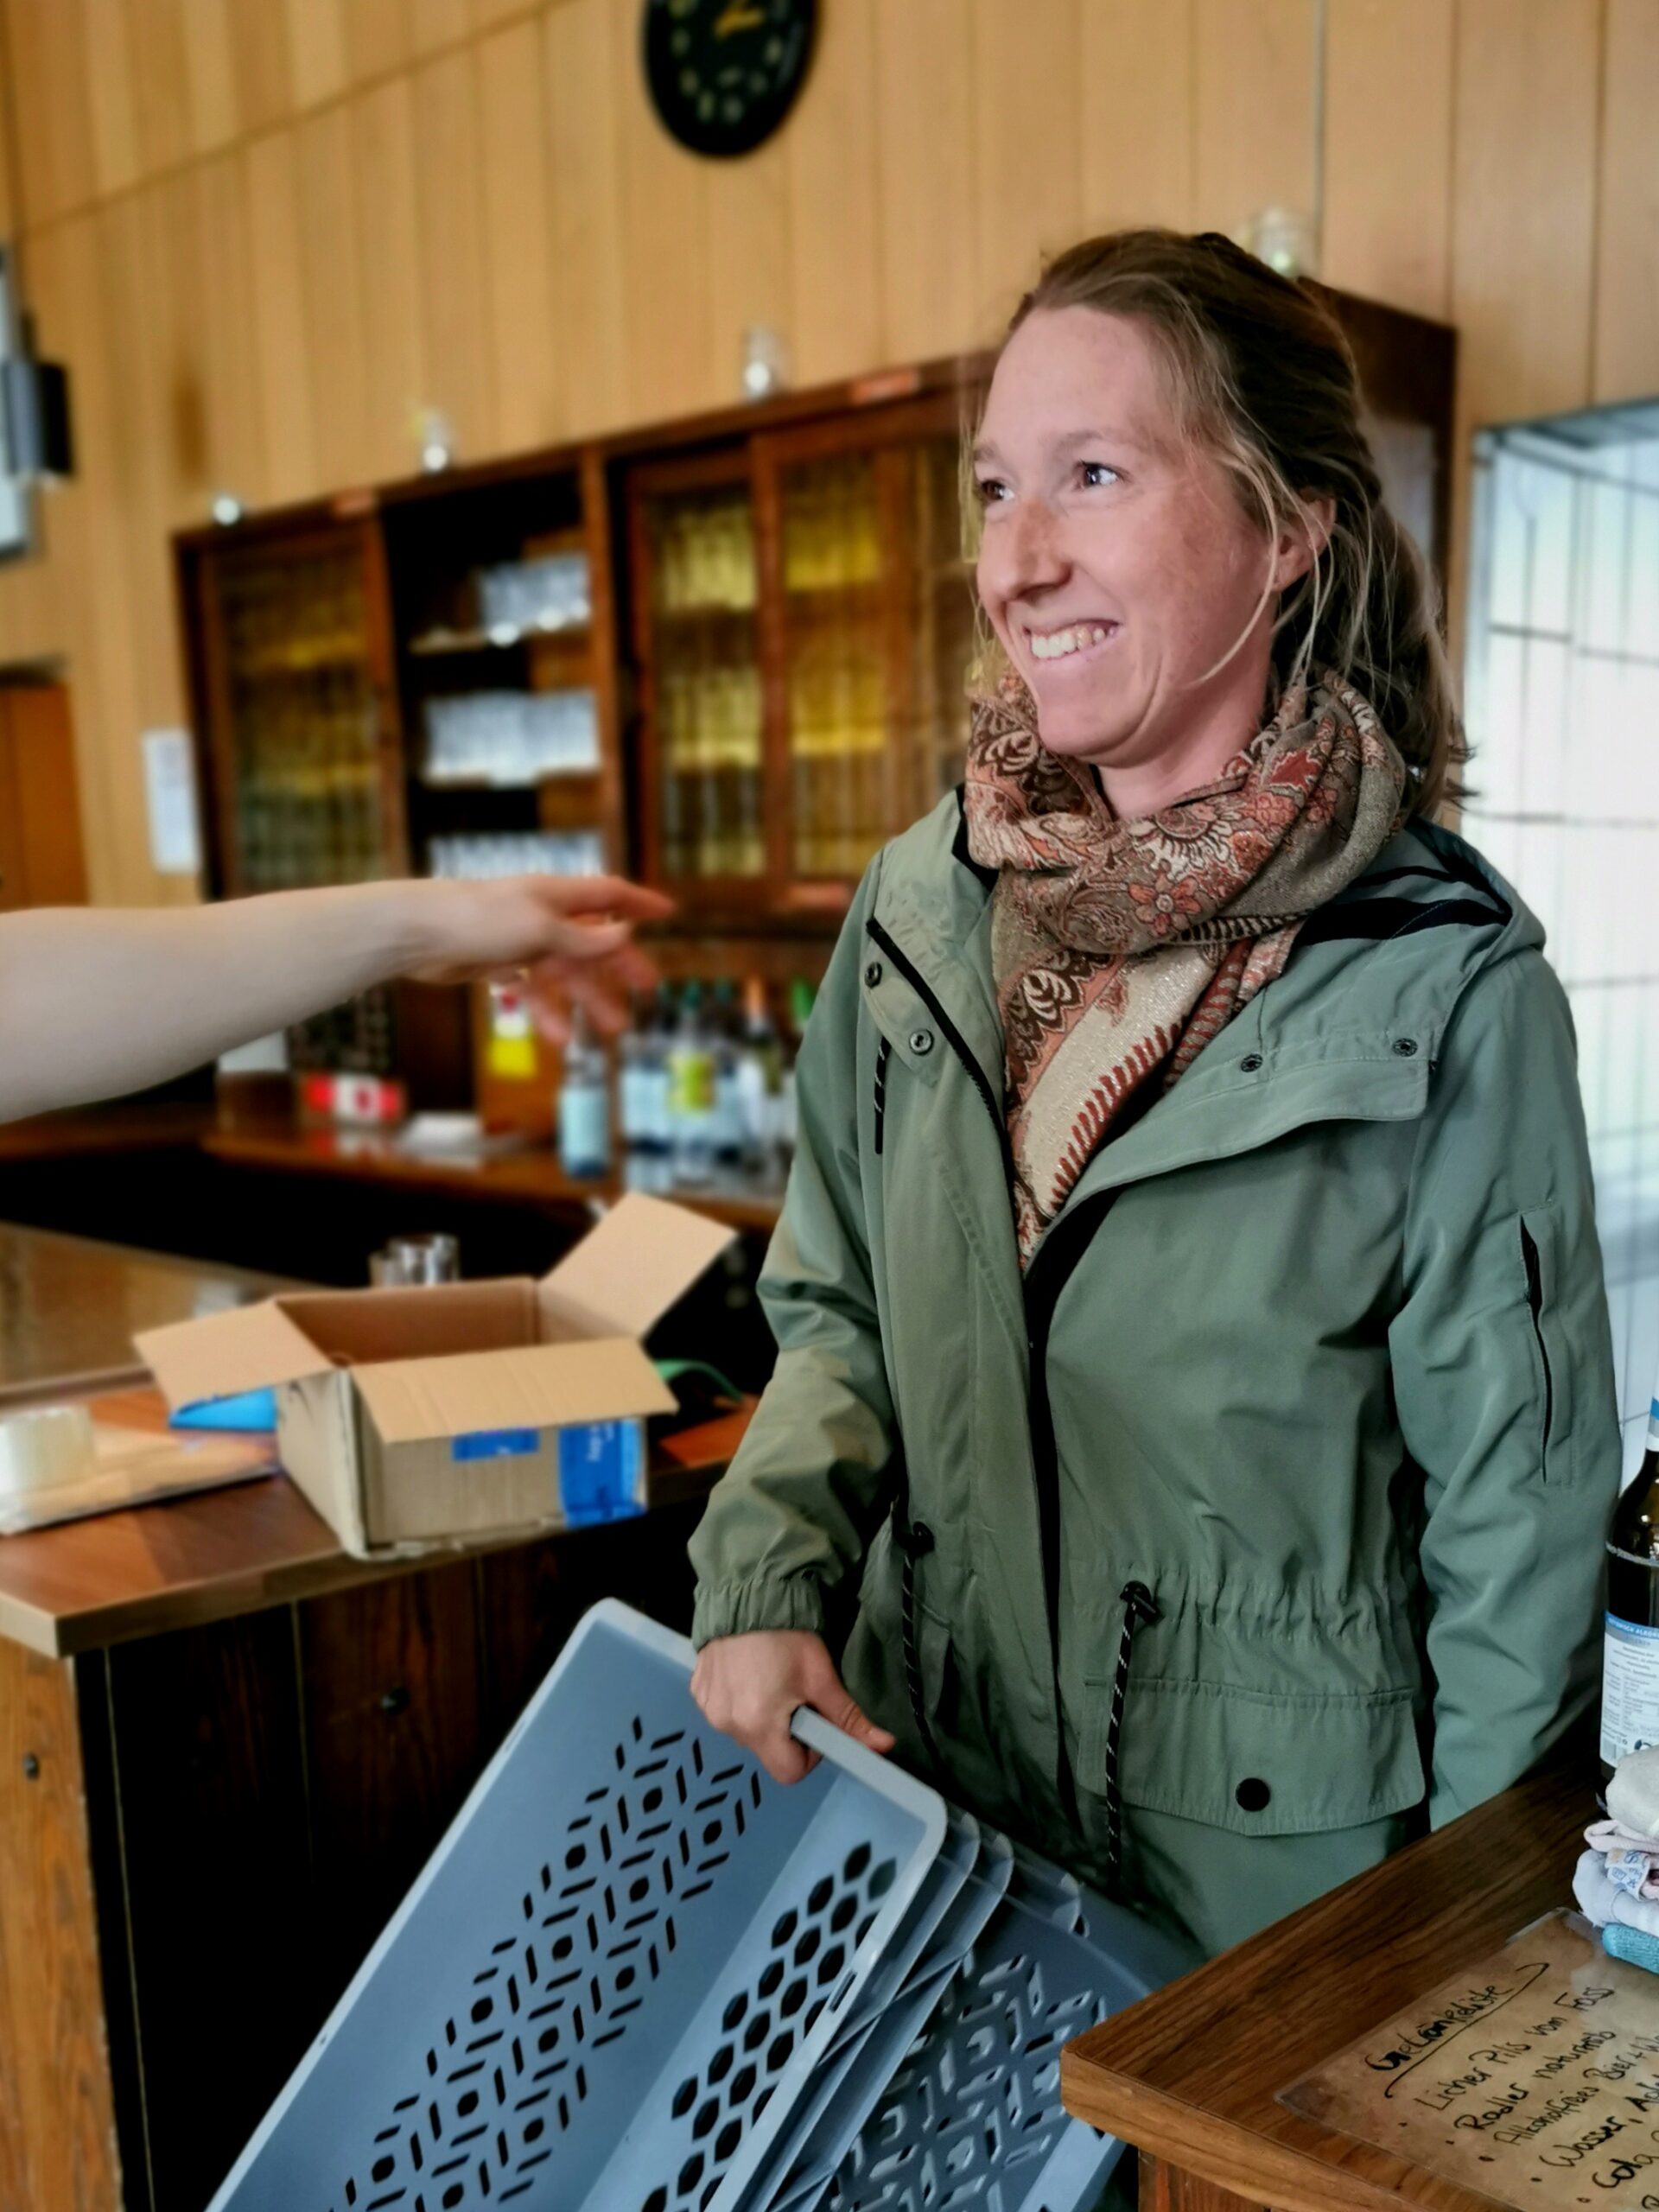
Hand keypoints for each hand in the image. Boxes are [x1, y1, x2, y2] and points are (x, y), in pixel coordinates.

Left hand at [402, 874, 674, 1041]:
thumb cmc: (477, 920)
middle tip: (647, 990)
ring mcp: (518, 938)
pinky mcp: (494, 962)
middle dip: (619, 965)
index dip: (640, 904)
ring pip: (563, 971)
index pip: (609, 895)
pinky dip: (546, 1009)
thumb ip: (584, 938)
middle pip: (591, 940)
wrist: (415, 934)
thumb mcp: (540, 930)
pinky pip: (530, 988)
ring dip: (587, 999)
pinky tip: (557, 1035)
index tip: (669, 913)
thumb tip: (626, 933)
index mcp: (556, 896)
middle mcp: (541, 914)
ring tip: (609, 1030)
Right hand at [690, 1630, 895, 1783]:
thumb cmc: (787, 1634)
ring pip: (746, 1734)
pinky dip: (739, 1704)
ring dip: (761, 1719)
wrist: (746, 1593)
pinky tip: (748, 1674)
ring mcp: (708, 1710)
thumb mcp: (821, 1677)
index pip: (789, 1772)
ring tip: (771, 1681)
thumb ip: (849, 1719)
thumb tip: (885, 1745)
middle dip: (786, 1733)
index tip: (813, 1722)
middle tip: (794, 1695)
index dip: (809, 1755)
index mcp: (759, 1725)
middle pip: (767, 1753)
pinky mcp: (698, 1694)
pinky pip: (724, 1714)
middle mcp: (727, 1724)